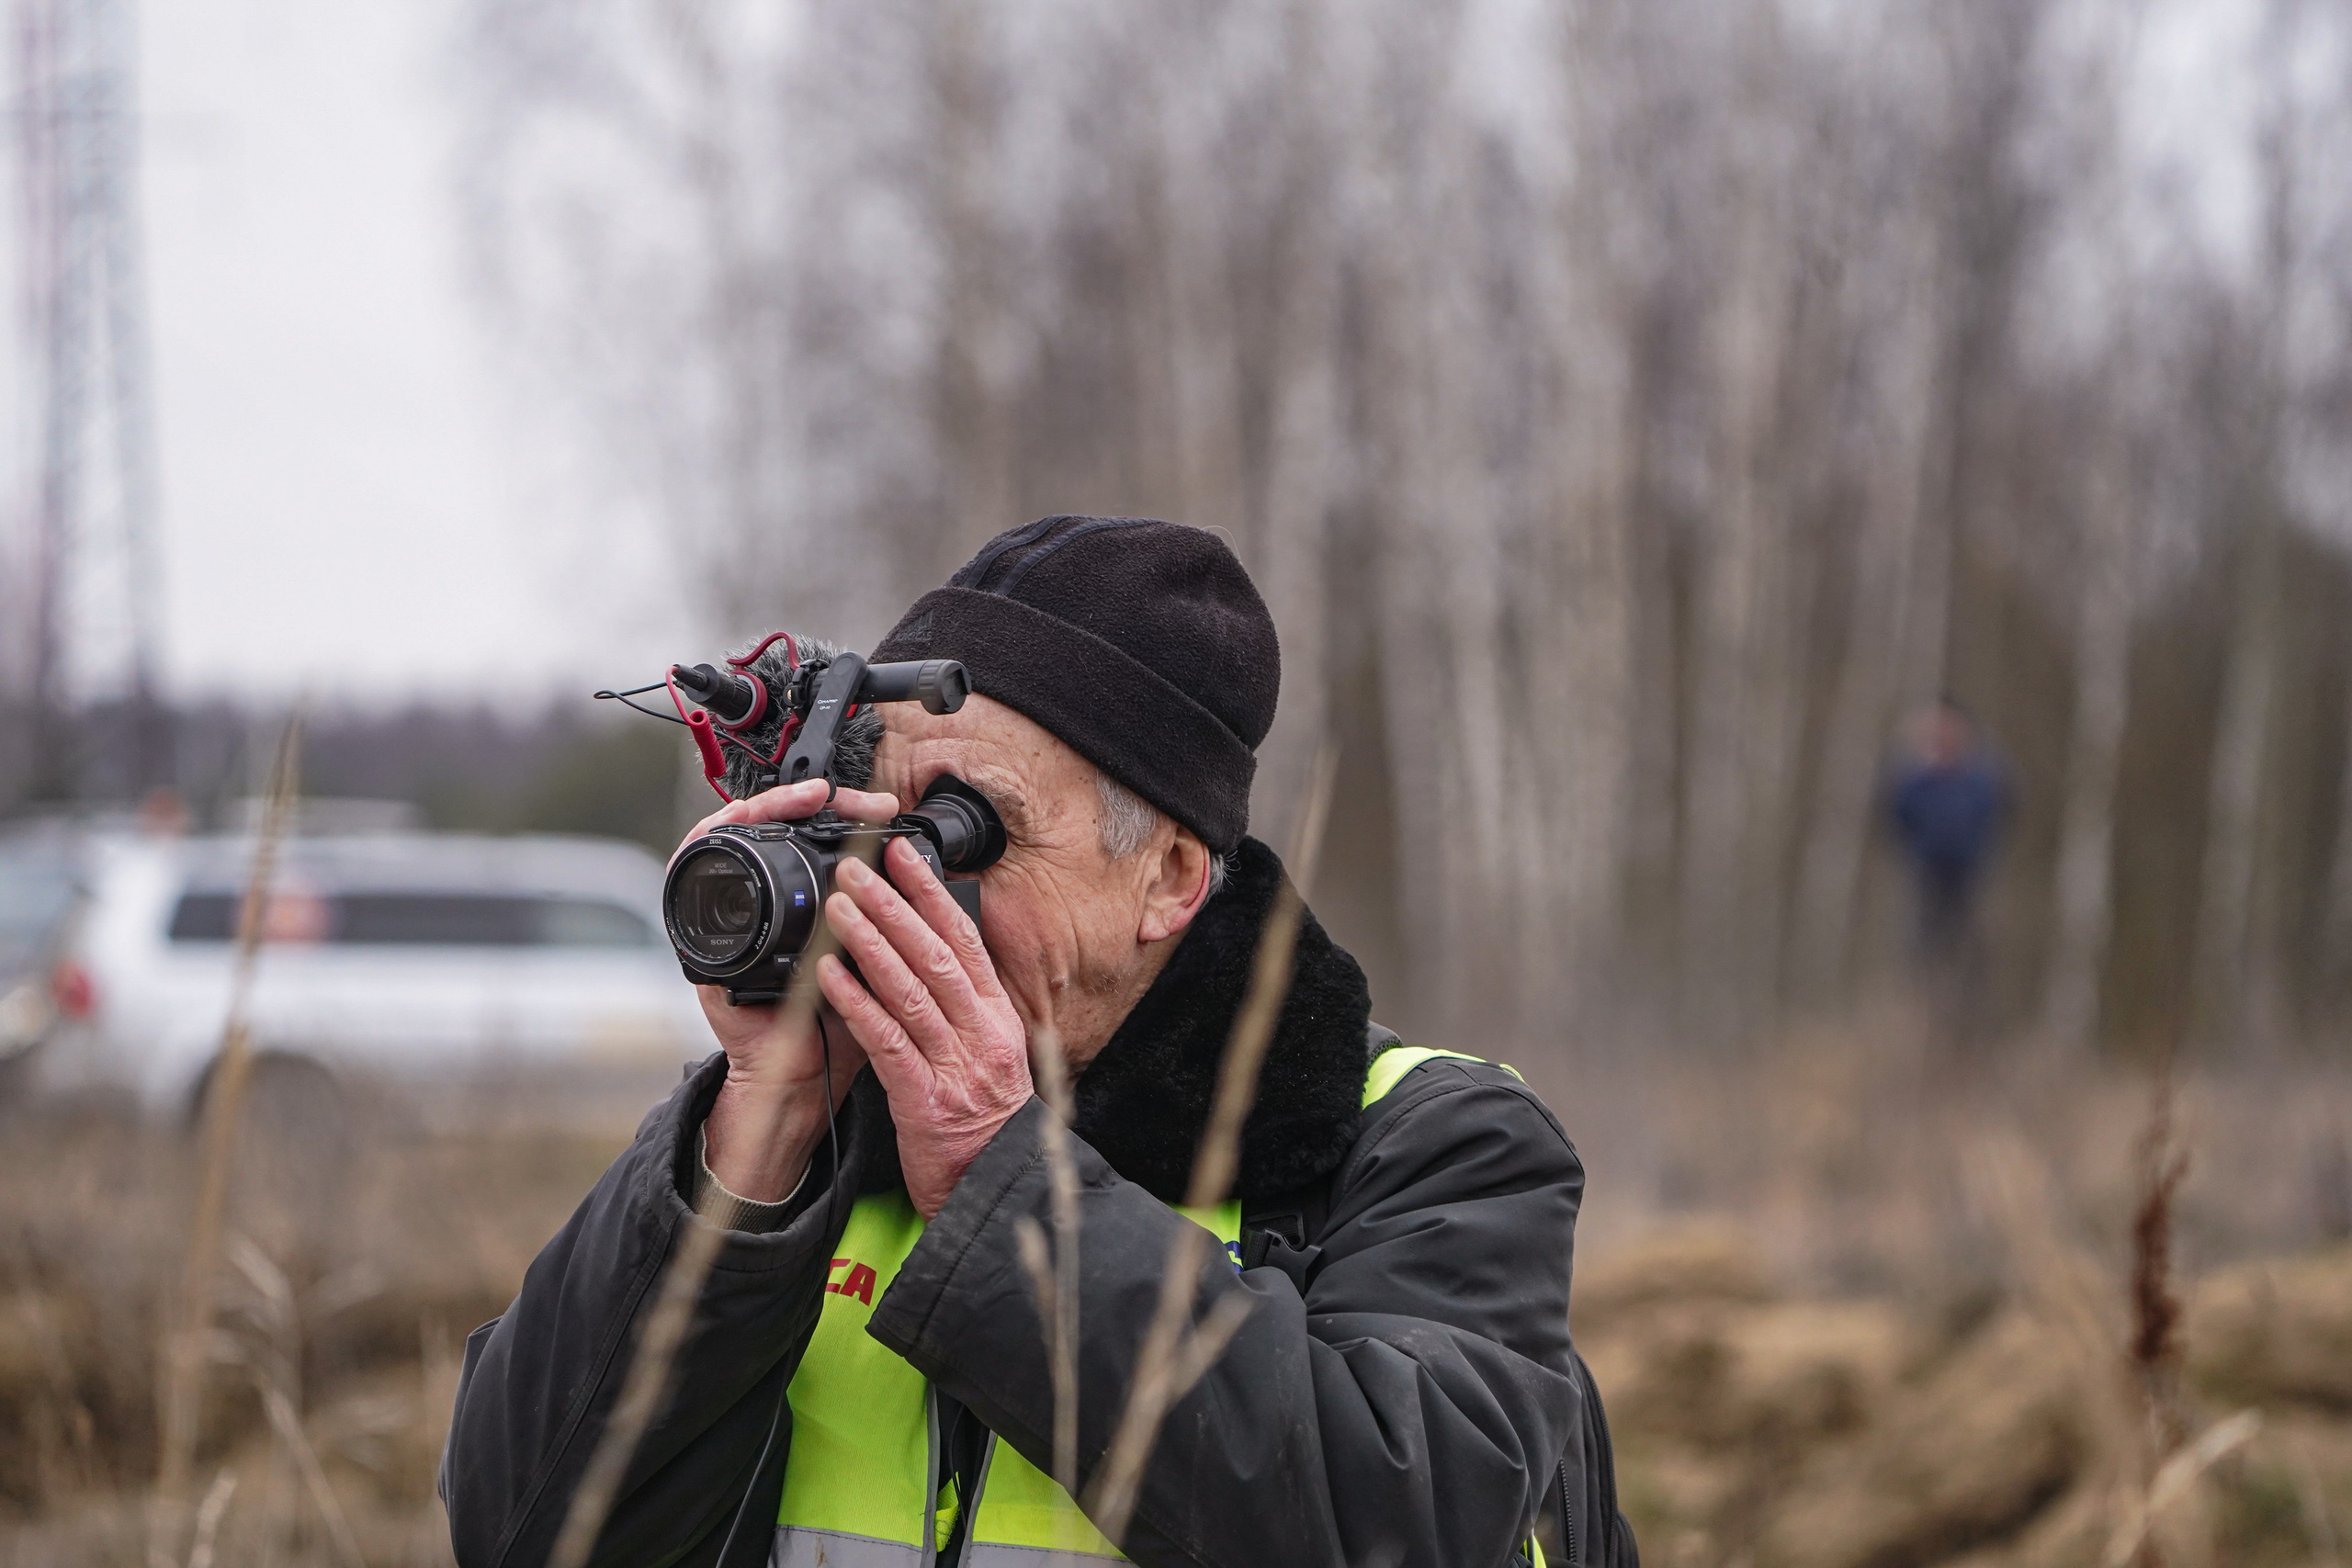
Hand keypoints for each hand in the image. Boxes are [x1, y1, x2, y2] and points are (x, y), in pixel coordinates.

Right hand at [687, 778, 899, 1203]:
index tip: (877, 804)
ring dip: (761, 811)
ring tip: (798, 798)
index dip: (837, 812)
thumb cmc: (842, 1018)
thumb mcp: (871, 954)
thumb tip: (919, 860)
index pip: (808, 837)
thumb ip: (884, 913)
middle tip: (832, 792)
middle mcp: (761, 905)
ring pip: (729, 839)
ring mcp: (726, 917)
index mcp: (800, 905)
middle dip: (798, 800)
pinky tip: (740, 824)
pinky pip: (695, 879)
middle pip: (766, 827)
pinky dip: (716, 844)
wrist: (804, 1074)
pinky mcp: (701, 936)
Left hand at [817, 836, 1031, 1216]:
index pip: (965, 941)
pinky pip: (886, 1040)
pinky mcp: (924, 1099)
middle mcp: (981, 1035)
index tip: (906, 854)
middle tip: (856, 866)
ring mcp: (955, 1066)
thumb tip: (935, 958)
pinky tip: (828, 975)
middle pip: (936, 954)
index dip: (934, 894)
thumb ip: (967, 1012)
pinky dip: (857, 1002)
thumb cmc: (986, 1128)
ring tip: (838, 905)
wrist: (995, 1192)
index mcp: (997, 1019)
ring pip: (910, 989)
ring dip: (870, 941)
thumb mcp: (990, 1059)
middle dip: (894, 904)